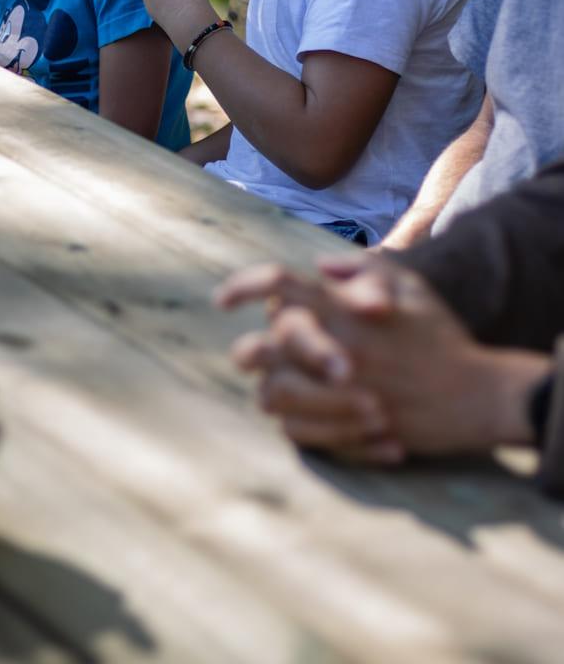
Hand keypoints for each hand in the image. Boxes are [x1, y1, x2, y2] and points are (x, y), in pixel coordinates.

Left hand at [217, 258, 543, 458]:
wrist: (476, 396)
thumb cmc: (439, 336)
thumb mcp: (411, 286)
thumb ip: (364, 268)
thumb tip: (318, 265)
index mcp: (342, 308)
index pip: (278, 285)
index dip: (243, 287)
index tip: (222, 300)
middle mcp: (334, 349)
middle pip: (260, 348)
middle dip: (249, 351)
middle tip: (251, 353)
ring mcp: (338, 395)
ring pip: (270, 395)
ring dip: (270, 388)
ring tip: (279, 385)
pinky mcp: (347, 432)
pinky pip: (295, 433)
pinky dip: (295, 425)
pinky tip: (308, 415)